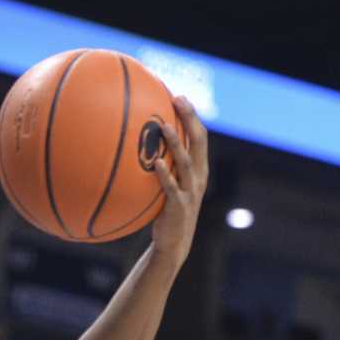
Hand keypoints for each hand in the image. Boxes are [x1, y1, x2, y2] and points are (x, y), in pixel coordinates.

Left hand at [150, 96, 208, 265]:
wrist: (174, 242)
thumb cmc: (166, 211)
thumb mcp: (167, 185)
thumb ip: (162, 166)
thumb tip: (139, 146)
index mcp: (198, 169)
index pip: (200, 137)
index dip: (192, 116)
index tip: (180, 97)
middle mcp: (198, 177)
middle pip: (199, 142)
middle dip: (190, 119)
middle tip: (179, 100)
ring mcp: (190, 191)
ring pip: (187, 162)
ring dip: (176, 143)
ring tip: (165, 127)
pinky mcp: (179, 206)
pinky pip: (172, 187)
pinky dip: (165, 174)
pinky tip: (156, 163)